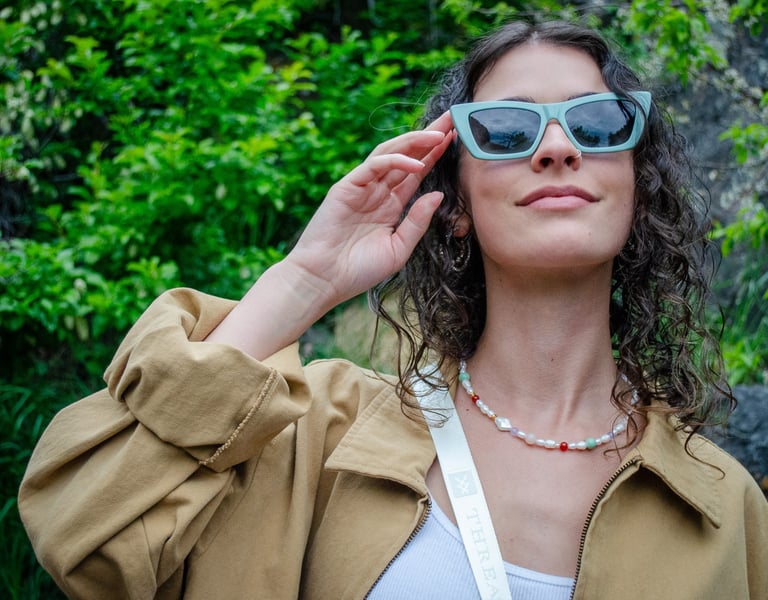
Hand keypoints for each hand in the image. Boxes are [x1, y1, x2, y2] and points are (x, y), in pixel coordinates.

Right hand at [206, 112, 453, 357]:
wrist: (323, 281)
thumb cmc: (358, 271)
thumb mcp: (399, 249)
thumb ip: (417, 222)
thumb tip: (438, 195)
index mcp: (390, 205)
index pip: (417, 172)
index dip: (435, 154)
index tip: (457, 138)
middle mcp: (377, 191)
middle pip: (407, 155)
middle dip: (429, 136)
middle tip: (452, 118)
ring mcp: (361, 186)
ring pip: (390, 153)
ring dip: (415, 141)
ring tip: (440, 133)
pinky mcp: (346, 187)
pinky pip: (373, 166)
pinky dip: (395, 161)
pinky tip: (417, 163)